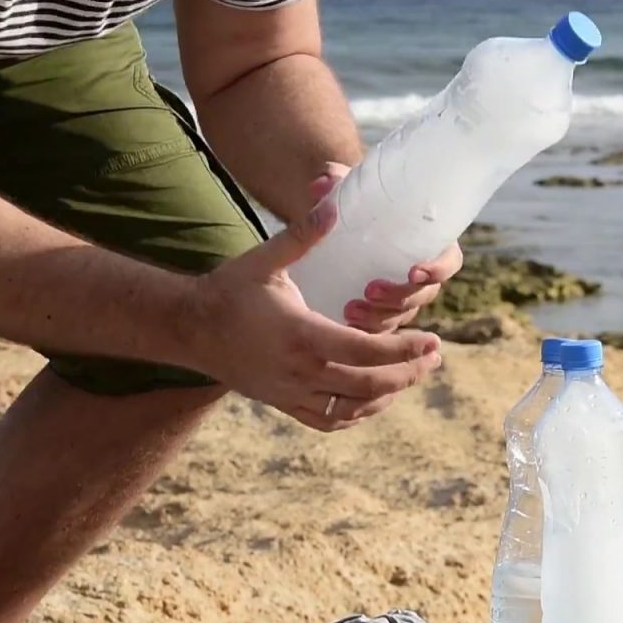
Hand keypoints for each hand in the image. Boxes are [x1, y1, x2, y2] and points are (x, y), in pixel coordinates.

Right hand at [187, 173, 441, 430]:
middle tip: (434, 359)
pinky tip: (373, 399)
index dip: (406, 349)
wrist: (189, 328)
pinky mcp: (281, 403)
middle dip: (408, 373)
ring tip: (411, 376)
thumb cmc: (229, 289)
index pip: (367, 351)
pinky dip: (355, 414)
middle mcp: (299, 371)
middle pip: (369, 385)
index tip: (433, 341)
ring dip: (387, 396)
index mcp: (302, 335)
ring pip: (352, 408)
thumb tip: (335, 202)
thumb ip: (303, 235)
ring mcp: (290, 393)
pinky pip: (327, 420)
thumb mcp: (265, 259)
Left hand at [311, 162, 464, 333]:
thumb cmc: (357, 205)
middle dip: (399, 297)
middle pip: (424, 295)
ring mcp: (404, 298)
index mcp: (429, 243)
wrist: (339, 226)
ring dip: (380, 318)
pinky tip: (345, 327)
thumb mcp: (349, 190)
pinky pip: (383, 331)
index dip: (438, 270)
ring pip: (402, 317)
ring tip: (350, 311)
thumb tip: (323, 183)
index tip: (413, 271)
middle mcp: (423, 275)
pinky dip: (367, 332)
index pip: (450, 262)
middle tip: (370, 290)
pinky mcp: (383, 314)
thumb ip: (338, 182)